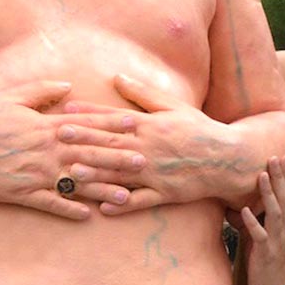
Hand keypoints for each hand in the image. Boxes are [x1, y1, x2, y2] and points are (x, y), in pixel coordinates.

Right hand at [0, 81, 146, 219]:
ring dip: (102, 189)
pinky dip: (69, 209)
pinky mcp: (21, 193)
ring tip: (127, 195)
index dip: (112, 125)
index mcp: (45, 125)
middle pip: (89, 154)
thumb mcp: (12, 97)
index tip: (135, 125)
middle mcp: (45, 149)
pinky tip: (87, 216)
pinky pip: (50, 203)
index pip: (86, 124)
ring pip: (75, 182)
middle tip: (144, 162)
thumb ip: (42, 92)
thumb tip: (69, 86)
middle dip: (118, 158)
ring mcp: (34, 173)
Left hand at [65, 73, 257, 213]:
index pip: (112, 120)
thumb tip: (116, 76)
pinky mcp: (165, 193)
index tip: (64, 113)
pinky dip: (123, 205)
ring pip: (121, 174)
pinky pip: (141, 201)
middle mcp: (149, 149)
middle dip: (83, 141)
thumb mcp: (172, 106)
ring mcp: (156, 172)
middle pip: (110, 144)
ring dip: (96, 174)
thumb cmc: (198, 129)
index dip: (87, 116)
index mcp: (149, 125)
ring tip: (72, 174)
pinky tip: (103, 208)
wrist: (227, 158)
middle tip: (57, 138)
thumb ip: (142, 94)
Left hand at [238, 156, 284, 284]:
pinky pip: (260, 236)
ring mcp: (275, 239)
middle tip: (275, 155)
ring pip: (275, 213)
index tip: (282, 155)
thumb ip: (248, 221)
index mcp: (279, 222)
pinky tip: (245, 211)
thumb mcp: (255, 237)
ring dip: (268, 194)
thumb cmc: (263, 260)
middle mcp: (280, 227)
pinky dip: (252, 223)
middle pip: (284, 197)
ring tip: (261, 175)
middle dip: (280, 176)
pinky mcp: (266, 252)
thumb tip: (232, 206)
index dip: (284, 175)